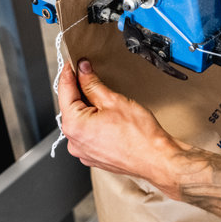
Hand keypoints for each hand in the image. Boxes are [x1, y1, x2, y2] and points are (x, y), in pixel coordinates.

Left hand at [57, 59, 184, 197]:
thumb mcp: (113, 101)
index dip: (70, 72)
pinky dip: (94, 123)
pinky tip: (108, 117)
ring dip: (88, 107)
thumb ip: (92, 84)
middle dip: (80, 90)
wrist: (156, 159)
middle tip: (90, 73)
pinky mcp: (93, 157)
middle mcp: (74, 142)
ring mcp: (83, 152)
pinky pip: (88, 134)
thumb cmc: (140, 136)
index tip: (74, 62)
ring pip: (80, 121)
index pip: (64, 91)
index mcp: (74, 126)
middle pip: (70, 107)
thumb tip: (82, 71)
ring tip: (104, 97)